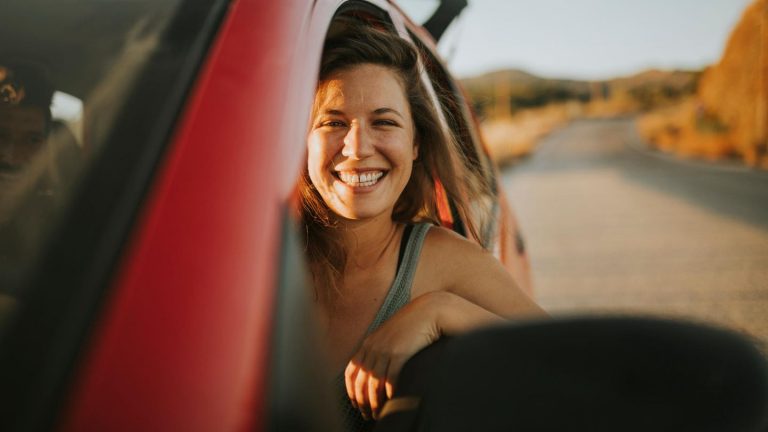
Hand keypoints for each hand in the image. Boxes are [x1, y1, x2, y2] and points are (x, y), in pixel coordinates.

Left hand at [344, 293, 441, 420]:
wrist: (428, 312)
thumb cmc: (412, 325)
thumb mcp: (390, 335)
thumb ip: (381, 349)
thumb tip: (377, 370)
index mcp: (368, 342)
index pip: (351, 371)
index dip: (351, 390)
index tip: (355, 403)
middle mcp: (373, 346)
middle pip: (360, 380)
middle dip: (361, 400)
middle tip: (366, 414)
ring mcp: (385, 349)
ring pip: (374, 382)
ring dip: (374, 401)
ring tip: (377, 413)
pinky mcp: (400, 352)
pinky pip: (391, 376)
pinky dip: (389, 390)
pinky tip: (391, 399)